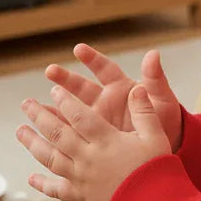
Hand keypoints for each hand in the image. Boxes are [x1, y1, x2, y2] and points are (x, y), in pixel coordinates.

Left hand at [18, 83, 170, 200]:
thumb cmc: (156, 170)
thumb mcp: (155, 136)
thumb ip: (144, 111)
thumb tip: (137, 88)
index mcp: (106, 140)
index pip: (80, 116)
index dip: (65, 101)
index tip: (54, 90)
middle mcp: (89, 158)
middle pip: (58, 134)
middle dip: (40, 116)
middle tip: (26, 104)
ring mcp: (82, 178)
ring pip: (51, 158)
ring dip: (33, 143)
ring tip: (20, 131)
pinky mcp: (82, 196)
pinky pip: (58, 190)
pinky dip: (43, 184)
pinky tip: (31, 179)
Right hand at [44, 44, 183, 149]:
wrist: (164, 151)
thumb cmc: (166, 122)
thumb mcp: (163, 102)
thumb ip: (156, 80)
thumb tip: (153, 54)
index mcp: (121, 88)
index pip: (104, 69)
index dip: (92, 59)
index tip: (78, 49)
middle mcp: (105, 102)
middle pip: (81, 87)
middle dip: (65, 78)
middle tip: (50, 71)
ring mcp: (97, 120)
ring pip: (71, 110)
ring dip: (54, 106)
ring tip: (34, 103)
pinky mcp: (92, 138)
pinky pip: (71, 134)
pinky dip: (56, 134)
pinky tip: (39, 134)